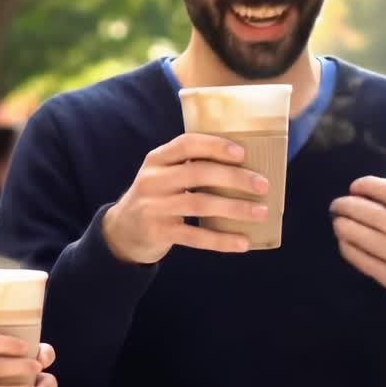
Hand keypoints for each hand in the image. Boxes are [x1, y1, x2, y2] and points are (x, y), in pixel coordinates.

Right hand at [103, 133, 268, 263]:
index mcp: (157, 159)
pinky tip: (243, 242)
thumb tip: (245, 164)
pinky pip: (195, 237)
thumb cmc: (157, 197)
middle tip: (263, 185)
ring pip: (200, 204)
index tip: (243, 152)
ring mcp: (154, 207)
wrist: (122, 231)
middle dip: (234, 177)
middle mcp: (153, 180)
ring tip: (262, 212)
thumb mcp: (163, 174)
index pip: (186, 144)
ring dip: (235, 208)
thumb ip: (190, 166)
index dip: (215, 146)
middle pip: (198, 173)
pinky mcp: (159, 232)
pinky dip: (221, 240)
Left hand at [331, 163, 385, 308]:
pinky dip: (351, 250)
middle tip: (336, 204)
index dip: (370, 186)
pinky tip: (344, 243)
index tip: (355, 186)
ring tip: (338, 222)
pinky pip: (366, 262)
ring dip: (346, 227)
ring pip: (367, 238)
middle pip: (376, 216)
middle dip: (350, 206)